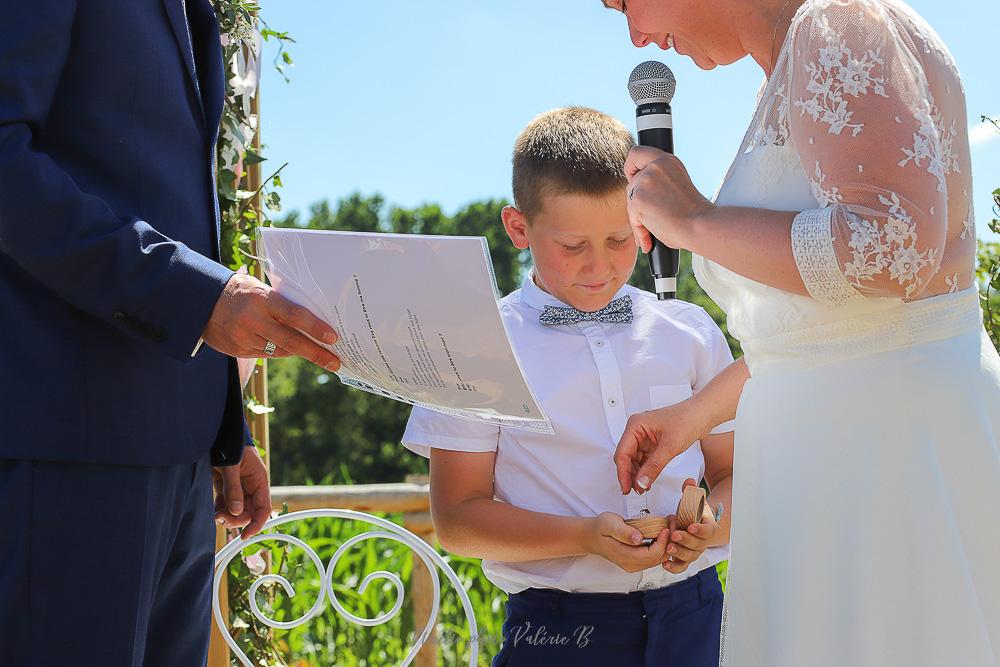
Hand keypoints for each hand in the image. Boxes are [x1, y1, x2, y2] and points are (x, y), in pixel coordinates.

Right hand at [202, 272, 341, 371]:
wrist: (201, 300)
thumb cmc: (241, 291)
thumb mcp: (261, 289)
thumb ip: (282, 305)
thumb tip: (313, 322)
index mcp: (262, 299)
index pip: (294, 315)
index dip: (315, 328)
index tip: (333, 338)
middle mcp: (253, 320)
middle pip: (291, 341)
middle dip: (316, 353)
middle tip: (335, 362)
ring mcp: (243, 337)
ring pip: (279, 351)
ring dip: (298, 352)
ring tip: (316, 353)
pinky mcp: (237, 349)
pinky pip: (265, 355)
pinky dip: (278, 351)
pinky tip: (286, 348)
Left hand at [213, 446, 271, 538]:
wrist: (217, 433)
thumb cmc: (230, 444)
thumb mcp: (232, 466)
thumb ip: (233, 489)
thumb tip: (236, 511)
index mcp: (258, 481)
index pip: (263, 509)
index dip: (257, 523)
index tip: (245, 535)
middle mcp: (250, 487)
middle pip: (248, 513)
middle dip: (237, 520)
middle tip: (221, 518)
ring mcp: (238, 487)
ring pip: (236, 511)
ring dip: (227, 516)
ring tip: (216, 515)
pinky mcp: (225, 486)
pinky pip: (226, 504)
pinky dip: (220, 510)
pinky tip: (214, 511)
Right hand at [585, 512, 671, 572]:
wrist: (592, 537)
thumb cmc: (600, 528)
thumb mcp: (609, 524)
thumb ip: (623, 531)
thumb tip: (638, 538)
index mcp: (624, 556)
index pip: (651, 555)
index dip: (662, 543)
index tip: (666, 528)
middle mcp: (631, 565)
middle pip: (658, 559)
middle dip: (668, 542)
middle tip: (672, 525)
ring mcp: (635, 565)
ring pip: (659, 559)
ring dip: (667, 544)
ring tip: (669, 526)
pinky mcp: (637, 561)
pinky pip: (655, 557)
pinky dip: (662, 545)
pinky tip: (662, 533)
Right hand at [614, 398, 709, 494]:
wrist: (702, 415)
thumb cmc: (687, 419)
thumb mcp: (670, 446)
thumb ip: (654, 466)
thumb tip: (641, 482)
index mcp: (636, 425)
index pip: (622, 452)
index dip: (623, 472)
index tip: (626, 487)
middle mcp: (637, 430)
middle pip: (625, 457)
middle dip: (629, 474)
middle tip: (633, 490)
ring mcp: (644, 437)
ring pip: (634, 460)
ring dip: (637, 474)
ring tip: (641, 487)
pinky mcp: (652, 443)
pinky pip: (643, 459)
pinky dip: (645, 470)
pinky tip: (647, 480)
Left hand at [625, 146, 713, 251]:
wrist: (700, 225)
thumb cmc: (692, 213)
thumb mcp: (677, 184)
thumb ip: (659, 180)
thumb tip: (636, 185)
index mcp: (667, 160)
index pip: (637, 153)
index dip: (631, 167)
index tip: (634, 179)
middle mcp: (655, 167)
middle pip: (631, 184)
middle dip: (638, 202)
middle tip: (653, 216)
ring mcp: (645, 182)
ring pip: (630, 202)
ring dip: (639, 218)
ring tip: (656, 229)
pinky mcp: (638, 199)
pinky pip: (632, 218)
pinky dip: (640, 231)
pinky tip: (649, 241)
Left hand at [662, 479, 721, 573]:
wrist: (694, 525)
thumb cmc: (692, 512)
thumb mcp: (692, 501)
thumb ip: (690, 492)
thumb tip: (688, 481)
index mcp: (708, 527)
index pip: (709, 531)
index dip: (701, 529)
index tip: (691, 526)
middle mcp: (703, 542)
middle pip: (698, 545)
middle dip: (686, 541)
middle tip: (674, 535)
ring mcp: (694, 552)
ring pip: (690, 557)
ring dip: (679, 553)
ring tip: (668, 548)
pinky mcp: (684, 558)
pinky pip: (681, 566)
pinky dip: (674, 567)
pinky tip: (665, 564)